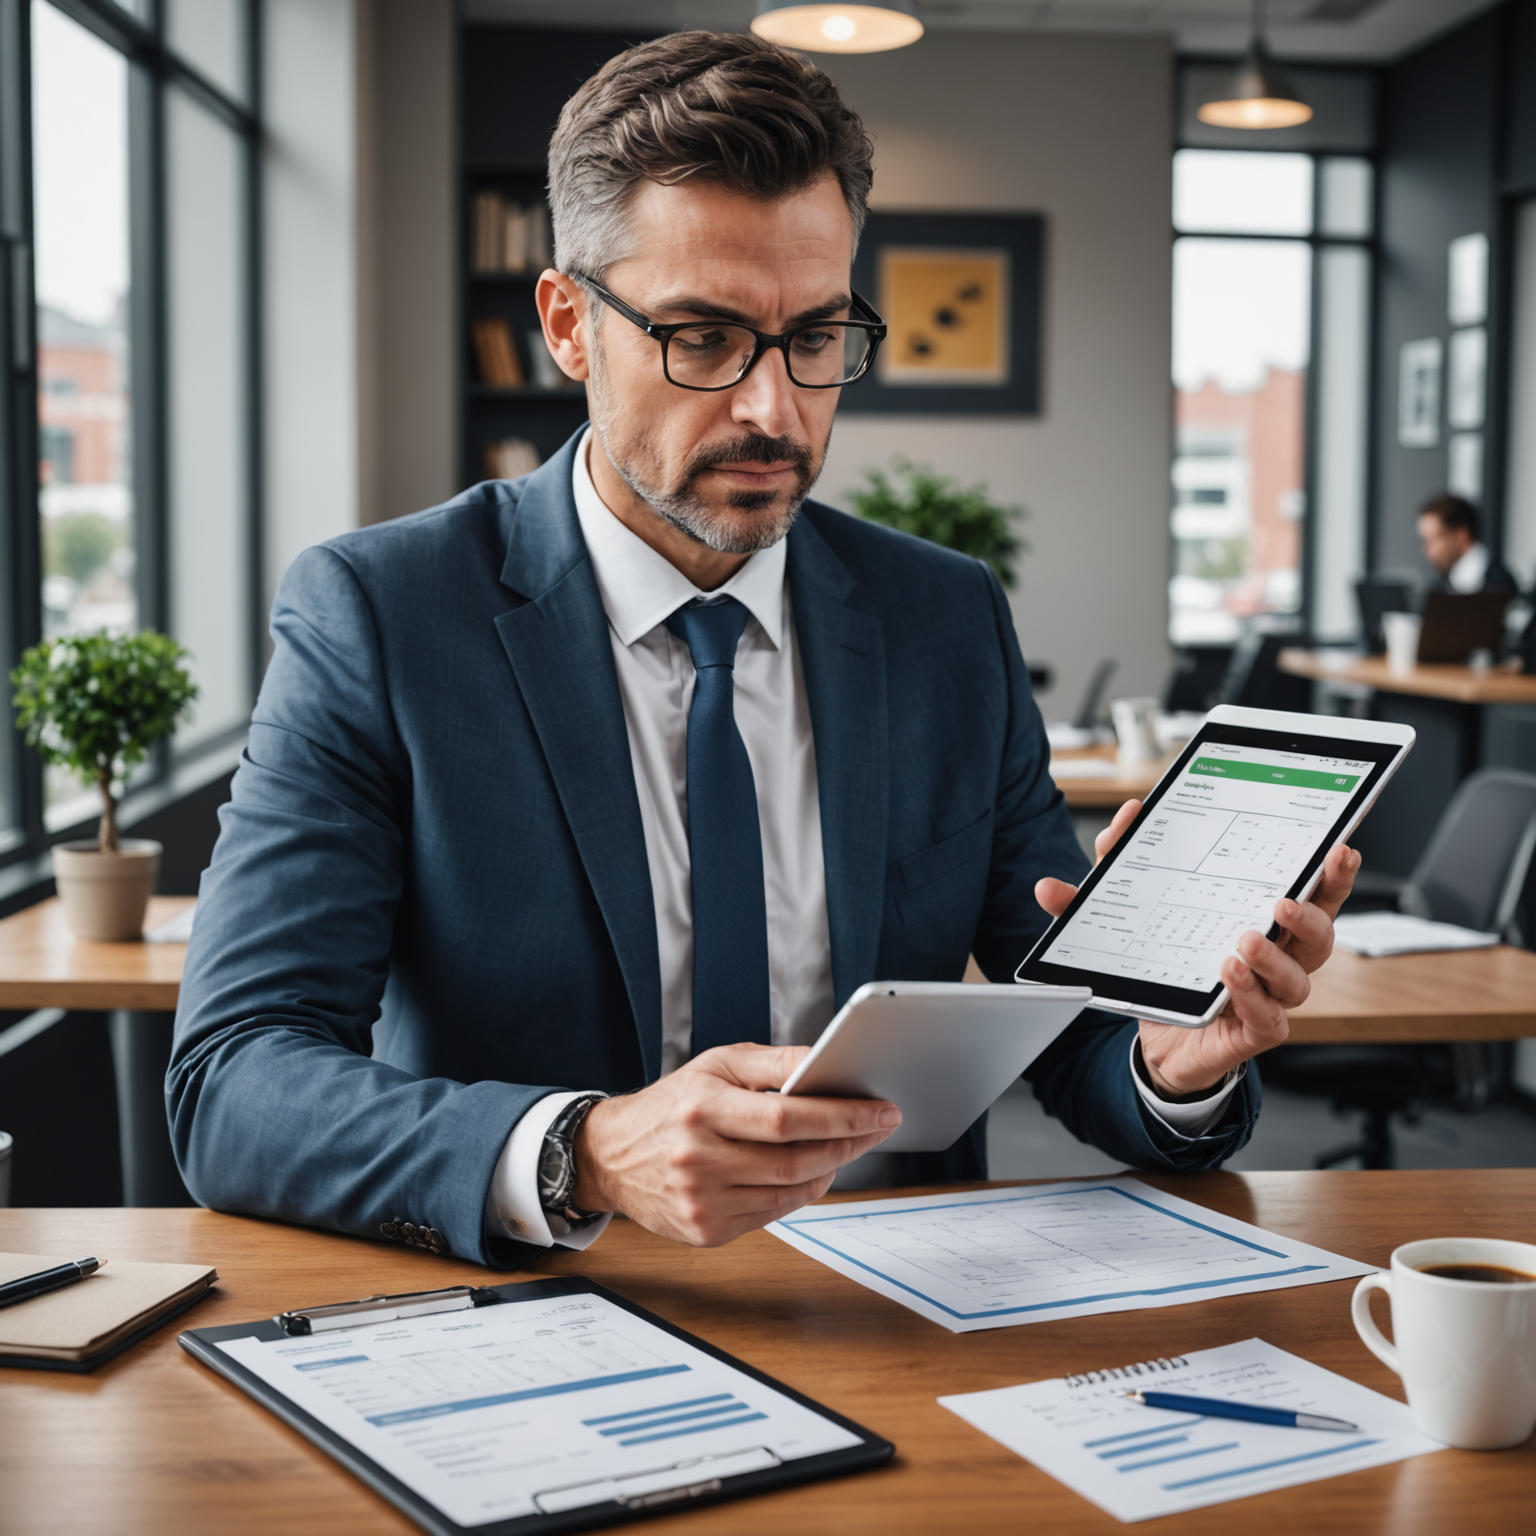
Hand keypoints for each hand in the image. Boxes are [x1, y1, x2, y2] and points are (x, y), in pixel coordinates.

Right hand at [571, 1044, 900, 1246]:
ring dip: (831, 1168)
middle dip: (849, 1144)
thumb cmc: (672, 1104)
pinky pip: (773, 1213)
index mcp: (702, 1109)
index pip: (788, 1118)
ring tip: (850, 1145)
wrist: (613, 1155)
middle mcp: (700, 1158)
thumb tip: (824, 1062)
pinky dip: (802, 1192)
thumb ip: (773, 1062)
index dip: (842, 1117)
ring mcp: (702, 1200)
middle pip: (795, 1160)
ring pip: (790, 1191)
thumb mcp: (717, 1064)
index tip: (880, 1110)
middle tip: (879, 1127)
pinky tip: (812, 1171)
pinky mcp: (706, 1229)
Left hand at [1035, 799, 1361, 1096]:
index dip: (1333, 876)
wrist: (1157, 1036)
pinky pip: (1268, 1017)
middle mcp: (1280, 958)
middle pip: (1320, 935)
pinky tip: (1232, 975)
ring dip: (1275, 959)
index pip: (1312, 895)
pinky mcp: (1254, 1030)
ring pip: (1297, 979)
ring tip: (1247, 941)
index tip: (1339, 850)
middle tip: (1285, 902)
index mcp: (1267, 922)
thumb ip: (1126, 862)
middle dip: (1313, 915)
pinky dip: (1253, 997)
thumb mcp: (1139, 906)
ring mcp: (1270, 996)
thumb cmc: (1167, 964)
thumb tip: (1125, 818)